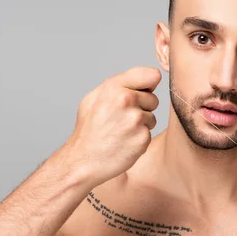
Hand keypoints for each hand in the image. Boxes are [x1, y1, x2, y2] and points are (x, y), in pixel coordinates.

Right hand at [62, 66, 160, 184]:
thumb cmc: (89, 129)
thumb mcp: (94, 98)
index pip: (152, 75)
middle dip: (142, 108)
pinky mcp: (143, 137)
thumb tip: (144, 80)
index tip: (143, 92)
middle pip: (154, 99)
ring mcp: (136, 119)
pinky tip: (124, 142)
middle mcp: (127, 100)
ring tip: (121, 131)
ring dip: (141, 124)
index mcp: (114, 87)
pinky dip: (140, 138)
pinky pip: (149, 133)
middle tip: (122, 119)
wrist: (83, 160)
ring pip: (152, 117)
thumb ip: (119, 85)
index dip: (149, 85)